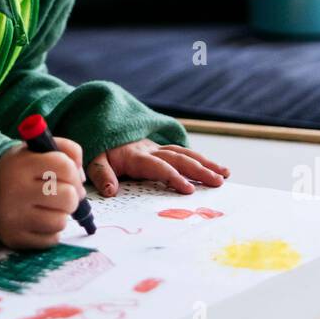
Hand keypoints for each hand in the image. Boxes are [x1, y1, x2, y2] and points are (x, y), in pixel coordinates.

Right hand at [0, 137, 86, 249]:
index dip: (73, 172)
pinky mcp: (14, 238)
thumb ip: (67, 151)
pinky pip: (51, 239)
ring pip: (61, 221)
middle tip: (59, 194)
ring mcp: (13, 216)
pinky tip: (38, 221)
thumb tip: (81, 178)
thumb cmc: (22, 171)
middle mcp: (15, 189)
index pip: (65, 166)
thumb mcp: (39, 151)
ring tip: (48, 207)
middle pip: (69, 197)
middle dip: (70, 196)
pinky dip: (51, 231)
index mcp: (21, 163)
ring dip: (61, 214)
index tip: (68, 176)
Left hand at [88, 139, 229, 195]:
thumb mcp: (94, 160)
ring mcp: (157, 148)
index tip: (188, 190)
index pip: (159, 167)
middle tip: (218, 182)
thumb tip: (111, 190)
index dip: (174, 177)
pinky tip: (215, 168)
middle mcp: (151, 150)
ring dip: (206, 163)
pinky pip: (183, 152)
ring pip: (185, 153)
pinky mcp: (160, 149)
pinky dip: (200, 159)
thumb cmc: (99, 149)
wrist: (100, 128)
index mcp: (136, 156)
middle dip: (200, 170)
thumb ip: (101, 174)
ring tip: (225, 174)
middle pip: (179, 158)